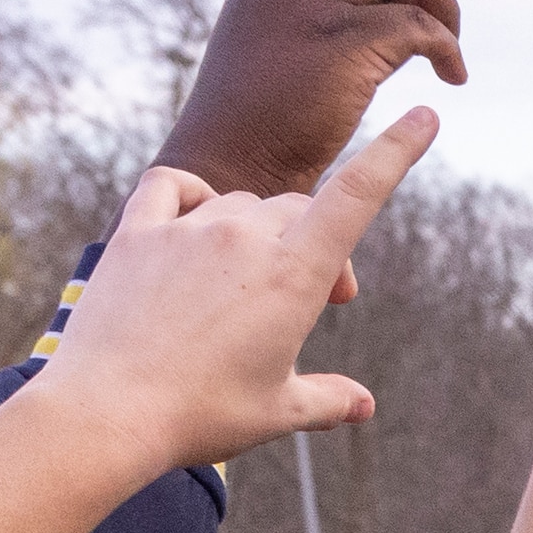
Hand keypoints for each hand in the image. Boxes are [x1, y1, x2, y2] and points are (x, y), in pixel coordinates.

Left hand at [36, 117, 427, 472]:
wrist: (106, 412)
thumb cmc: (200, 415)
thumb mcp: (277, 413)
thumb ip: (328, 400)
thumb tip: (363, 405)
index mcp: (293, 277)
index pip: (358, 196)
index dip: (396, 152)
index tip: (426, 117)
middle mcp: (244, 237)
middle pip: (297, 209)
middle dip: (313, 245)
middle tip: (313, 303)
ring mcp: (188, 230)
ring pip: (241, 202)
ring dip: (255, 231)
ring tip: (245, 288)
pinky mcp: (137, 233)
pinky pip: (170, 186)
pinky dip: (190, 195)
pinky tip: (193, 223)